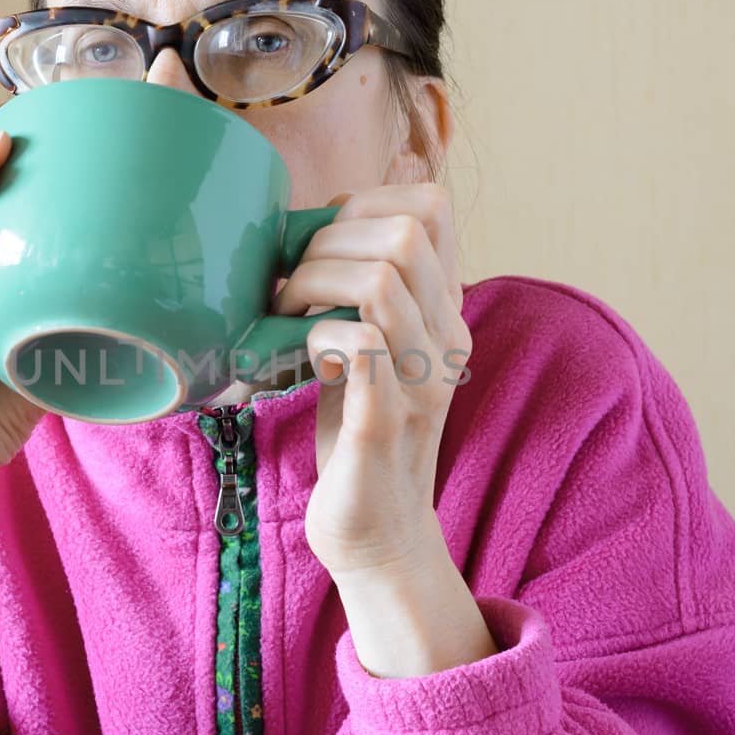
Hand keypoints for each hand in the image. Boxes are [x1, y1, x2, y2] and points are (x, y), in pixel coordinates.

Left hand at [269, 182, 471, 580]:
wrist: (379, 532)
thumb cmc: (355, 431)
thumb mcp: (367, 344)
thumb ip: (361, 293)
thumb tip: (314, 227)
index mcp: (443, 310)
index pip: (432, 208)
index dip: (365, 202)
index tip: (321, 243)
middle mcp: (446, 337)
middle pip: (407, 231)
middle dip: (329, 240)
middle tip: (291, 284)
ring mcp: (421, 378)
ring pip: (383, 281)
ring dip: (317, 282)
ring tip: (288, 313)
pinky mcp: (386, 421)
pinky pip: (363, 346)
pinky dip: (318, 335)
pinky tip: (303, 355)